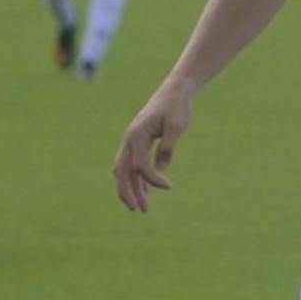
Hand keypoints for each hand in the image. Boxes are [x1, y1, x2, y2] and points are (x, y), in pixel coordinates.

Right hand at [114, 85, 193, 212]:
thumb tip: (160, 170)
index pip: (139, 166)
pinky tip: (144, 192)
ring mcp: (132, 141)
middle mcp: (130, 139)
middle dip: (129, 193)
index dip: (152, 180)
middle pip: (122, 172)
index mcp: (137, 135)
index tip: (169, 187)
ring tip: (142, 208)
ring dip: (132, 189)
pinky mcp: (139, 142)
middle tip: (140, 210)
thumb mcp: (177, 126)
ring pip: (124, 170)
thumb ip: (167, 148)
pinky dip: (137, 179)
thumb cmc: (177, 107)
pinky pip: (132, 165)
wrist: (176, 90)